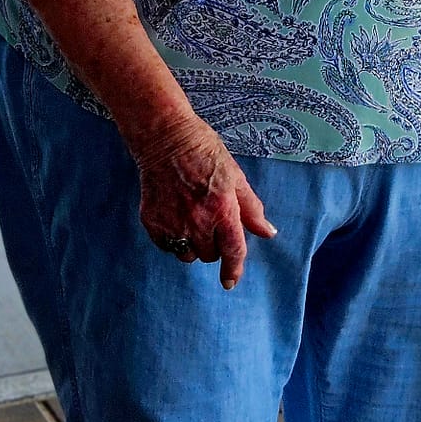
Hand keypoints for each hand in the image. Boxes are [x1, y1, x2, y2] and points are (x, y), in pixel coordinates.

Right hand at [130, 115, 276, 288]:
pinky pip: (168, 246)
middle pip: (210, 255)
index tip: (230, 282)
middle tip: (211, 221)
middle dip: (215, 245)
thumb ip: (251, 209)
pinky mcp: (152, 223)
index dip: (234, 270)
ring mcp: (173, 223)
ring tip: (193, 220)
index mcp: (223, 210)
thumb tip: (268, 233)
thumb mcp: (236, 178)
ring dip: (194, 245)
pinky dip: (174, 239)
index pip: (233, 251)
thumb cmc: (205, 153)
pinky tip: (176, 218)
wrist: (165, 139)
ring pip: (188, 254)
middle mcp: (198, 221)